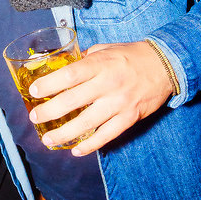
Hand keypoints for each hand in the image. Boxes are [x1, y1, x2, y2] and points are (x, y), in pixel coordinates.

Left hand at [29, 41, 174, 154]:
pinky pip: (107, 135)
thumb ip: (85, 58)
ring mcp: (119, 102)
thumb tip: (63, 66)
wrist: (166, 65)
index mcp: (100, 64)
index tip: (33, 91)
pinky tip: (76, 150)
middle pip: (74, 101)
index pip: (70, 75)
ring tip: (48, 140)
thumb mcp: (105, 49)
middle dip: (50, 111)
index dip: (50, 84)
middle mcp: (108, 84)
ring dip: (65, 133)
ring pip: (88, 122)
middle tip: (35, 117)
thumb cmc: (131, 55)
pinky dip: (91, 144)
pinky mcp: (129, 117)